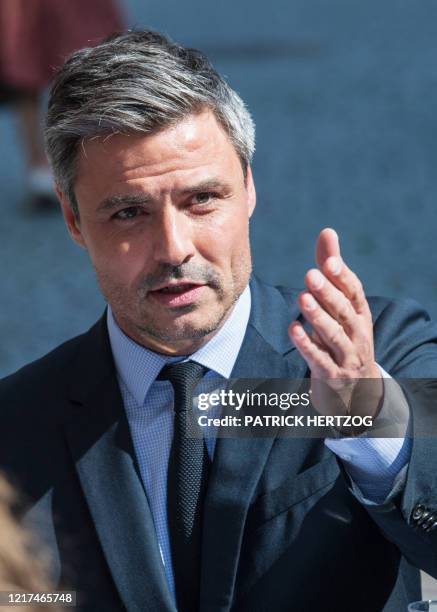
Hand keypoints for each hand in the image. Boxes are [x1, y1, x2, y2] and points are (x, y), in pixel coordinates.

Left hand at [288, 228, 382, 423]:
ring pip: (334, 336)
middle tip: (311, 274)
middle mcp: (357, 334)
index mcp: (360, 315)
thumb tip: (327, 231)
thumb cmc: (344, 336)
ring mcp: (346, 357)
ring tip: (302, 298)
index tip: (329, 260)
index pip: (355, 292)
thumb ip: (332, 271)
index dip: (343, 277)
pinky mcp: (332, 375)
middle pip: (344, 312)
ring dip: (318, 317)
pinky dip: (307, 345)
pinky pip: (319, 360)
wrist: (358, 390)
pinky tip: (293, 330)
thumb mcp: (341, 305)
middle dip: (328, 293)